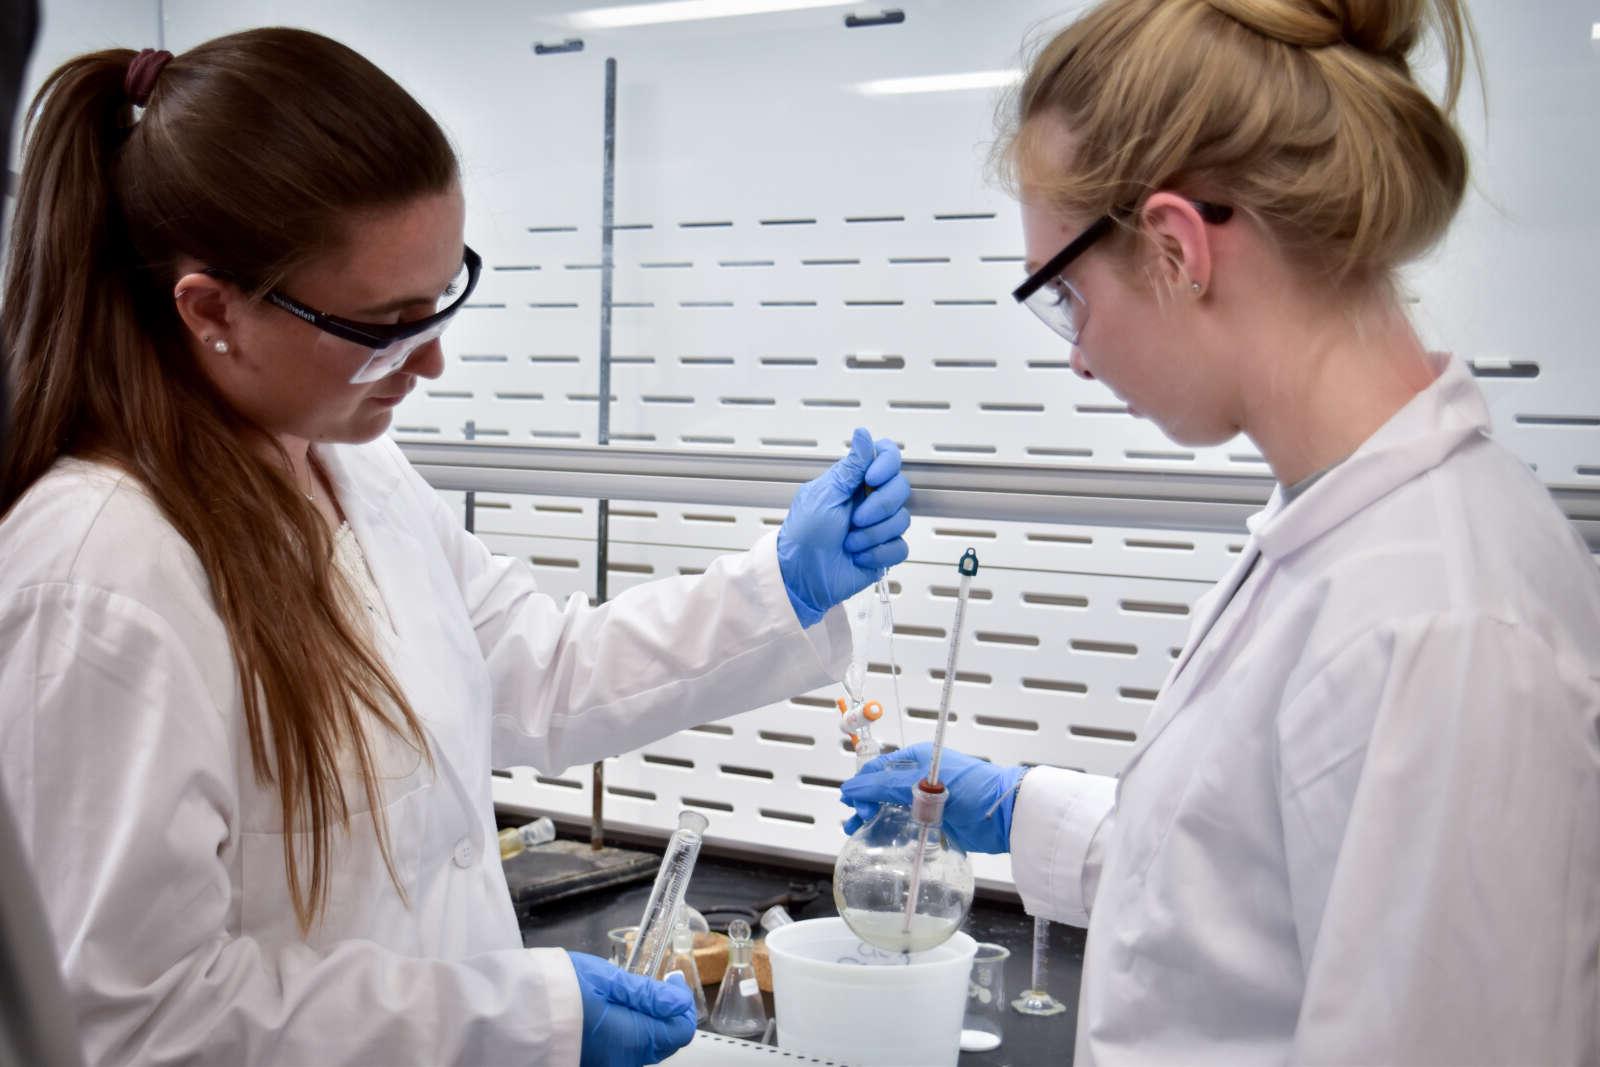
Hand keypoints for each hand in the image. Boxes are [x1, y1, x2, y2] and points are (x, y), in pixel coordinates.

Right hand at [566, 951, 695, 1066]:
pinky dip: (626, 1031)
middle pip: (663, 1041)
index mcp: (634, 1040)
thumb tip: (680, 1000)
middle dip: (666, 1013)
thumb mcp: (609, 980)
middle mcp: (624, 1062)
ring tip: (629, 994)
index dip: (683, 1004)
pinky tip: (611, 1010)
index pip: (681, 1031)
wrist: (512, 1013)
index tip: (672, 979)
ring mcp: (607, 1065)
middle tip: (656, 982)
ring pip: (643, 1046)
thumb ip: (648, 994)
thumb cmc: (560, 990)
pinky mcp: (591, 1064)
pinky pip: (622, 1051)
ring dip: (646, 1021)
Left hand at [777, 427, 910, 626]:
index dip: (887, 464)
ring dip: (872, 535)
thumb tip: (863, 433)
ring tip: (849, 542)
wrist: (801, 576)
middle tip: (855, 519)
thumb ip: (850, 467)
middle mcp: (869, 500)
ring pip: (902, 520)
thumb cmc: (803, 534)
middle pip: (900, 489)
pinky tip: (859, 556)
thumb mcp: (824, 495)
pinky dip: (878, 553)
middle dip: (879, 507)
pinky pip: (900, 547)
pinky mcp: (883, 551)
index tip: (872, 478)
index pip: (886, 456)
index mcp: (854, 482)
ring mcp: (878, 526)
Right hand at [838, 742, 1026, 854]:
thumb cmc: (970, 788)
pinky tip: (883, 841)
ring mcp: (928, 800)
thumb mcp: (921, 781)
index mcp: (917, 759)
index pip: (878, 769)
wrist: (1005, 814)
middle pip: (882, 790)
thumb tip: (851, 788)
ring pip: (892, 808)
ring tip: (859, 833)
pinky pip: (907, 824)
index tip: (851, 803)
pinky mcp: (936, 821)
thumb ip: (884, 785)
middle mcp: (920, 777)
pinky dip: (893, 831)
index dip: (861, 785)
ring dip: (875, 818)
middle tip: (856, 822)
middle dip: (865, 804)